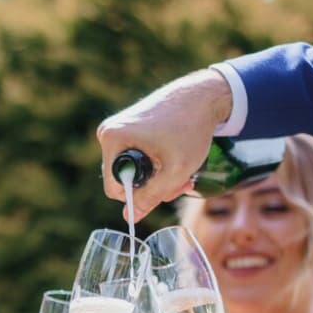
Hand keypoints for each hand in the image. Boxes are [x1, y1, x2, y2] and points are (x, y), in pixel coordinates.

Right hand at [97, 69, 231, 220]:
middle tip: (180, 179)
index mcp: (112, 139)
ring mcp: (118, 128)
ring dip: (157, 176)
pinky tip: (174, 157)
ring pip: (133, 169)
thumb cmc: (191, 129)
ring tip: (182, 168)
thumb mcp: (174, 171)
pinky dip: (156, 162)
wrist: (204, 95)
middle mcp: (109, 132)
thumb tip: (130, 218)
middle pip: (124, 179)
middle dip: (151, 185)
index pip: (114, 188)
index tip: (165, 187)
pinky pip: (136, 156)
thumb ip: (151, 197)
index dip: (140, 196)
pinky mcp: (129, 126)